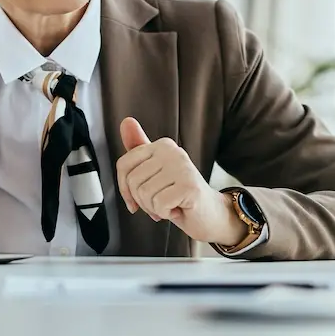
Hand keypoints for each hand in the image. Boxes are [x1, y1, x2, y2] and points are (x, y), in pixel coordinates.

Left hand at [115, 118, 246, 248]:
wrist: (210, 215)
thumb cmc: (179, 196)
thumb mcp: (154, 172)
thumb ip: (138, 149)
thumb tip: (126, 121)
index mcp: (162, 145)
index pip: (124, 165)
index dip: (126, 189)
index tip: (139, 198)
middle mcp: (172, 151)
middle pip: (133, 181)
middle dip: (143, 201)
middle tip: (162, 202)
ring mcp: (182, 167)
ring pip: (145, 194)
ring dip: (155, 208)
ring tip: (171, 205)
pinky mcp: (189, 185)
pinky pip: (159, 204)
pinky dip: (166, 214)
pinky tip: (179, 209)